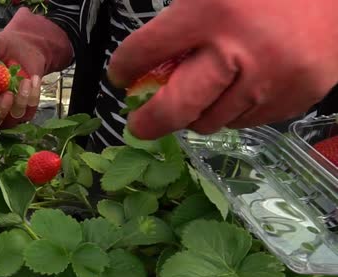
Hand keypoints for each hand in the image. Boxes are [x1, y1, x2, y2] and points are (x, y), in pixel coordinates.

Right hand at [0, 43, 43, 129]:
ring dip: (19, 103)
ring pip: (8, 122)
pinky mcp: (22, 111)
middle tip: (9, 94)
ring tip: (26, 80)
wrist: (26, 48)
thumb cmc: (4, 47)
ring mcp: (5, 111)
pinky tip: (34, 80)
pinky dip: (33, 98)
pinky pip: (27, 114)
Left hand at [108, 0, 337, 138]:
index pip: (146, 50)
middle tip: (139, 125)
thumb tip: (147, 61)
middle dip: (149, 121)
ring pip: (210, 121)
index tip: (120, 75)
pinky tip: (238, 90)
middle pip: (176, 107)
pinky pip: (245, 122)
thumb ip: (181, 21)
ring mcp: (270, 80)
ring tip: (200, 97)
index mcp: (211, 12)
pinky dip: (232, 112)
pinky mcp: (295, 97)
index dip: (125, 66)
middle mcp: (238, 51)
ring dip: (197, 114)